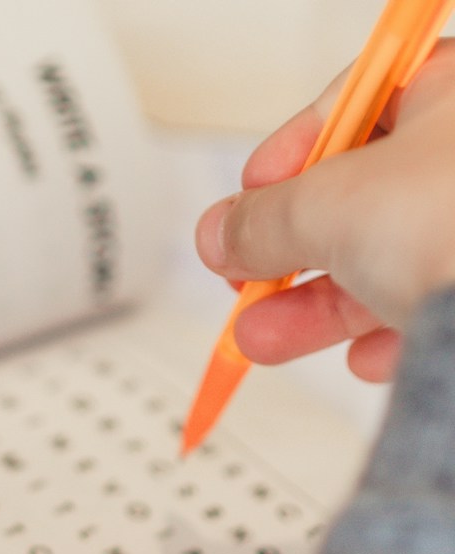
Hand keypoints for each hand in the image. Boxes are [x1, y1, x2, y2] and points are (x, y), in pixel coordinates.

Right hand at [195, 41, 454, 380]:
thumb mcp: (325, 205)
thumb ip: (260, 220)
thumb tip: (222, 233)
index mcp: (453, 95)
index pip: (354, 108)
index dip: (285, 157)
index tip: (245, 201)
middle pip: (365, 199)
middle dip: (290, 254)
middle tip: (245, 280)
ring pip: (395, 262)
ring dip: (318, 308)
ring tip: (266, 338)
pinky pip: (440, 308)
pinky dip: (392, 334)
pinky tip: (367, 357)